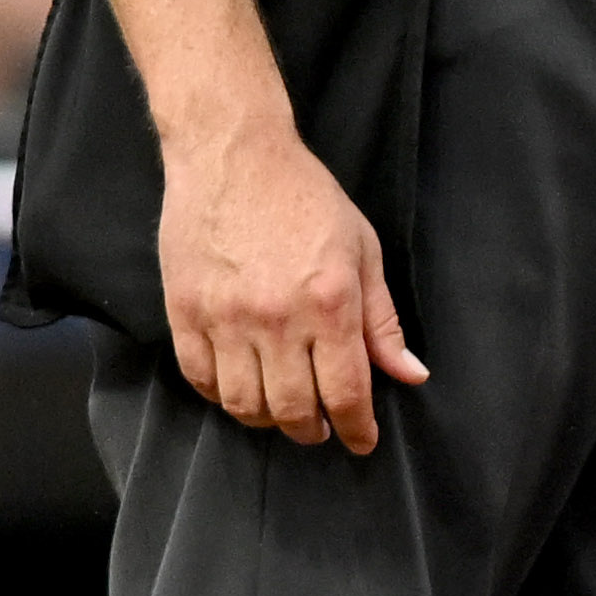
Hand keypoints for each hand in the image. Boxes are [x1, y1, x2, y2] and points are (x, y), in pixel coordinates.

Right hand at [158, 116, 428, 451]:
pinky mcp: (185, 312)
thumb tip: (409, 375)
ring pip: (244, 403)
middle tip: (318, 425)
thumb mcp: (362, 251)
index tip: (361, 440)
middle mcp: (278, 318)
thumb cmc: (305, 197)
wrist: (233, 155)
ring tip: (280, 409)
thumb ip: (383, 320)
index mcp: (330, 303)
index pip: (346, 392)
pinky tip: (239, 387)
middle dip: (312, 429)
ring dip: (267, 419)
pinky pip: (200, 379)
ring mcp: (226, 318)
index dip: (357, 428)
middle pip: (293, 409)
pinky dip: (221, 396)